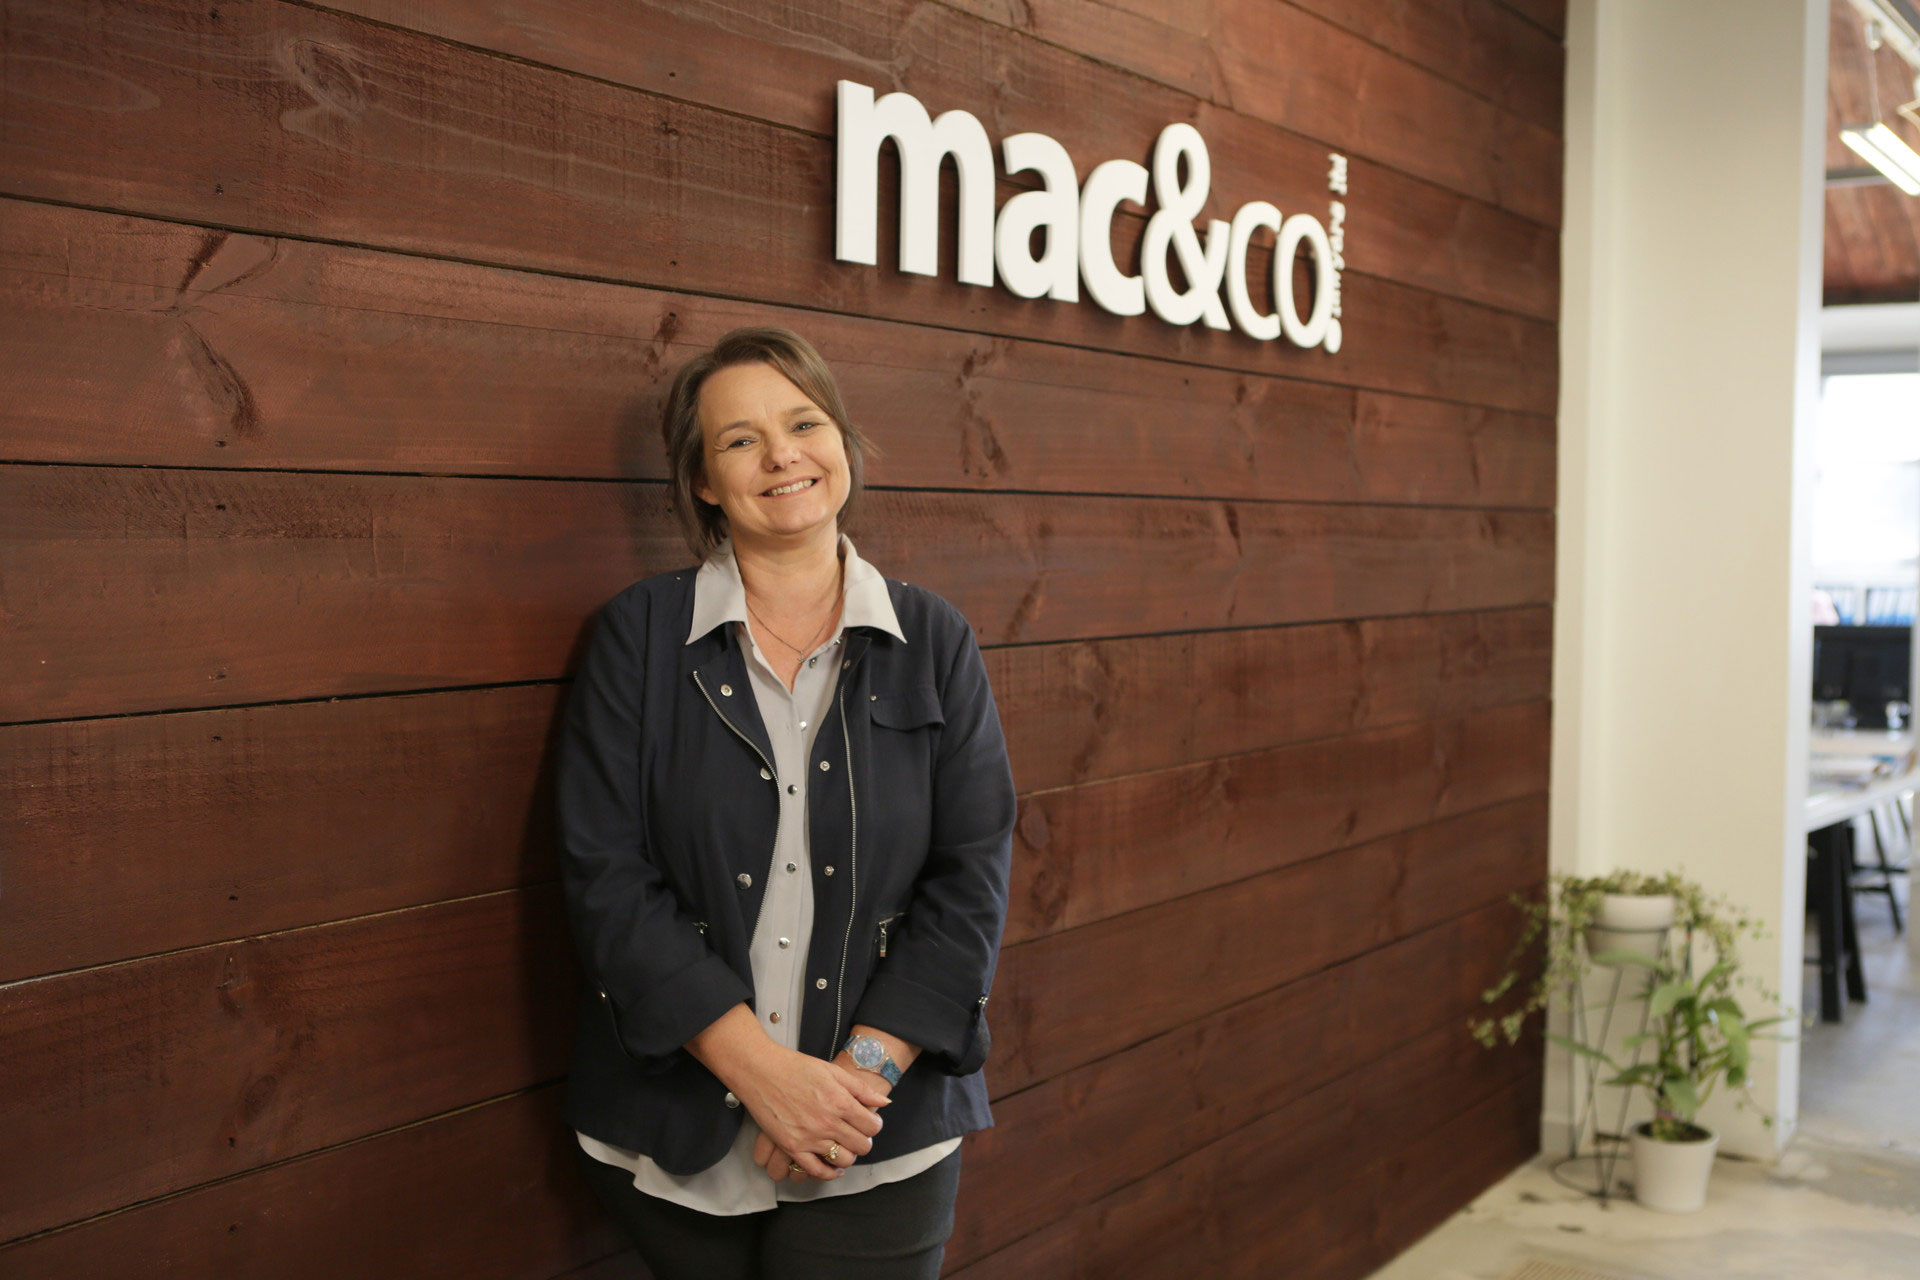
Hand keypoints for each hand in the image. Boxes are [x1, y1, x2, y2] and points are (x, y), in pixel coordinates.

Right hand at [735, 1046, 888, 1179]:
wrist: (761, 1071)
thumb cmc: (796, 1067)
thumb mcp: (832, 1071)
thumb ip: (860, 1089)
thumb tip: (884, 1104)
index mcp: (840, 1102)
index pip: (872, 1126)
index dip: (874, 1125)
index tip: (868, 1122)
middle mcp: (828, 1123)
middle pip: (861, 1145)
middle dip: (864, 1141)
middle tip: (858, 1134)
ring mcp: (810, 1137)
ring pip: (843, 1160)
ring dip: (848, 1155)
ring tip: (845, 1146)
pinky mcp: (792, 1147)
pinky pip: (817, 1170)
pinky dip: (829, 1173)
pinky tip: (833, 1167)